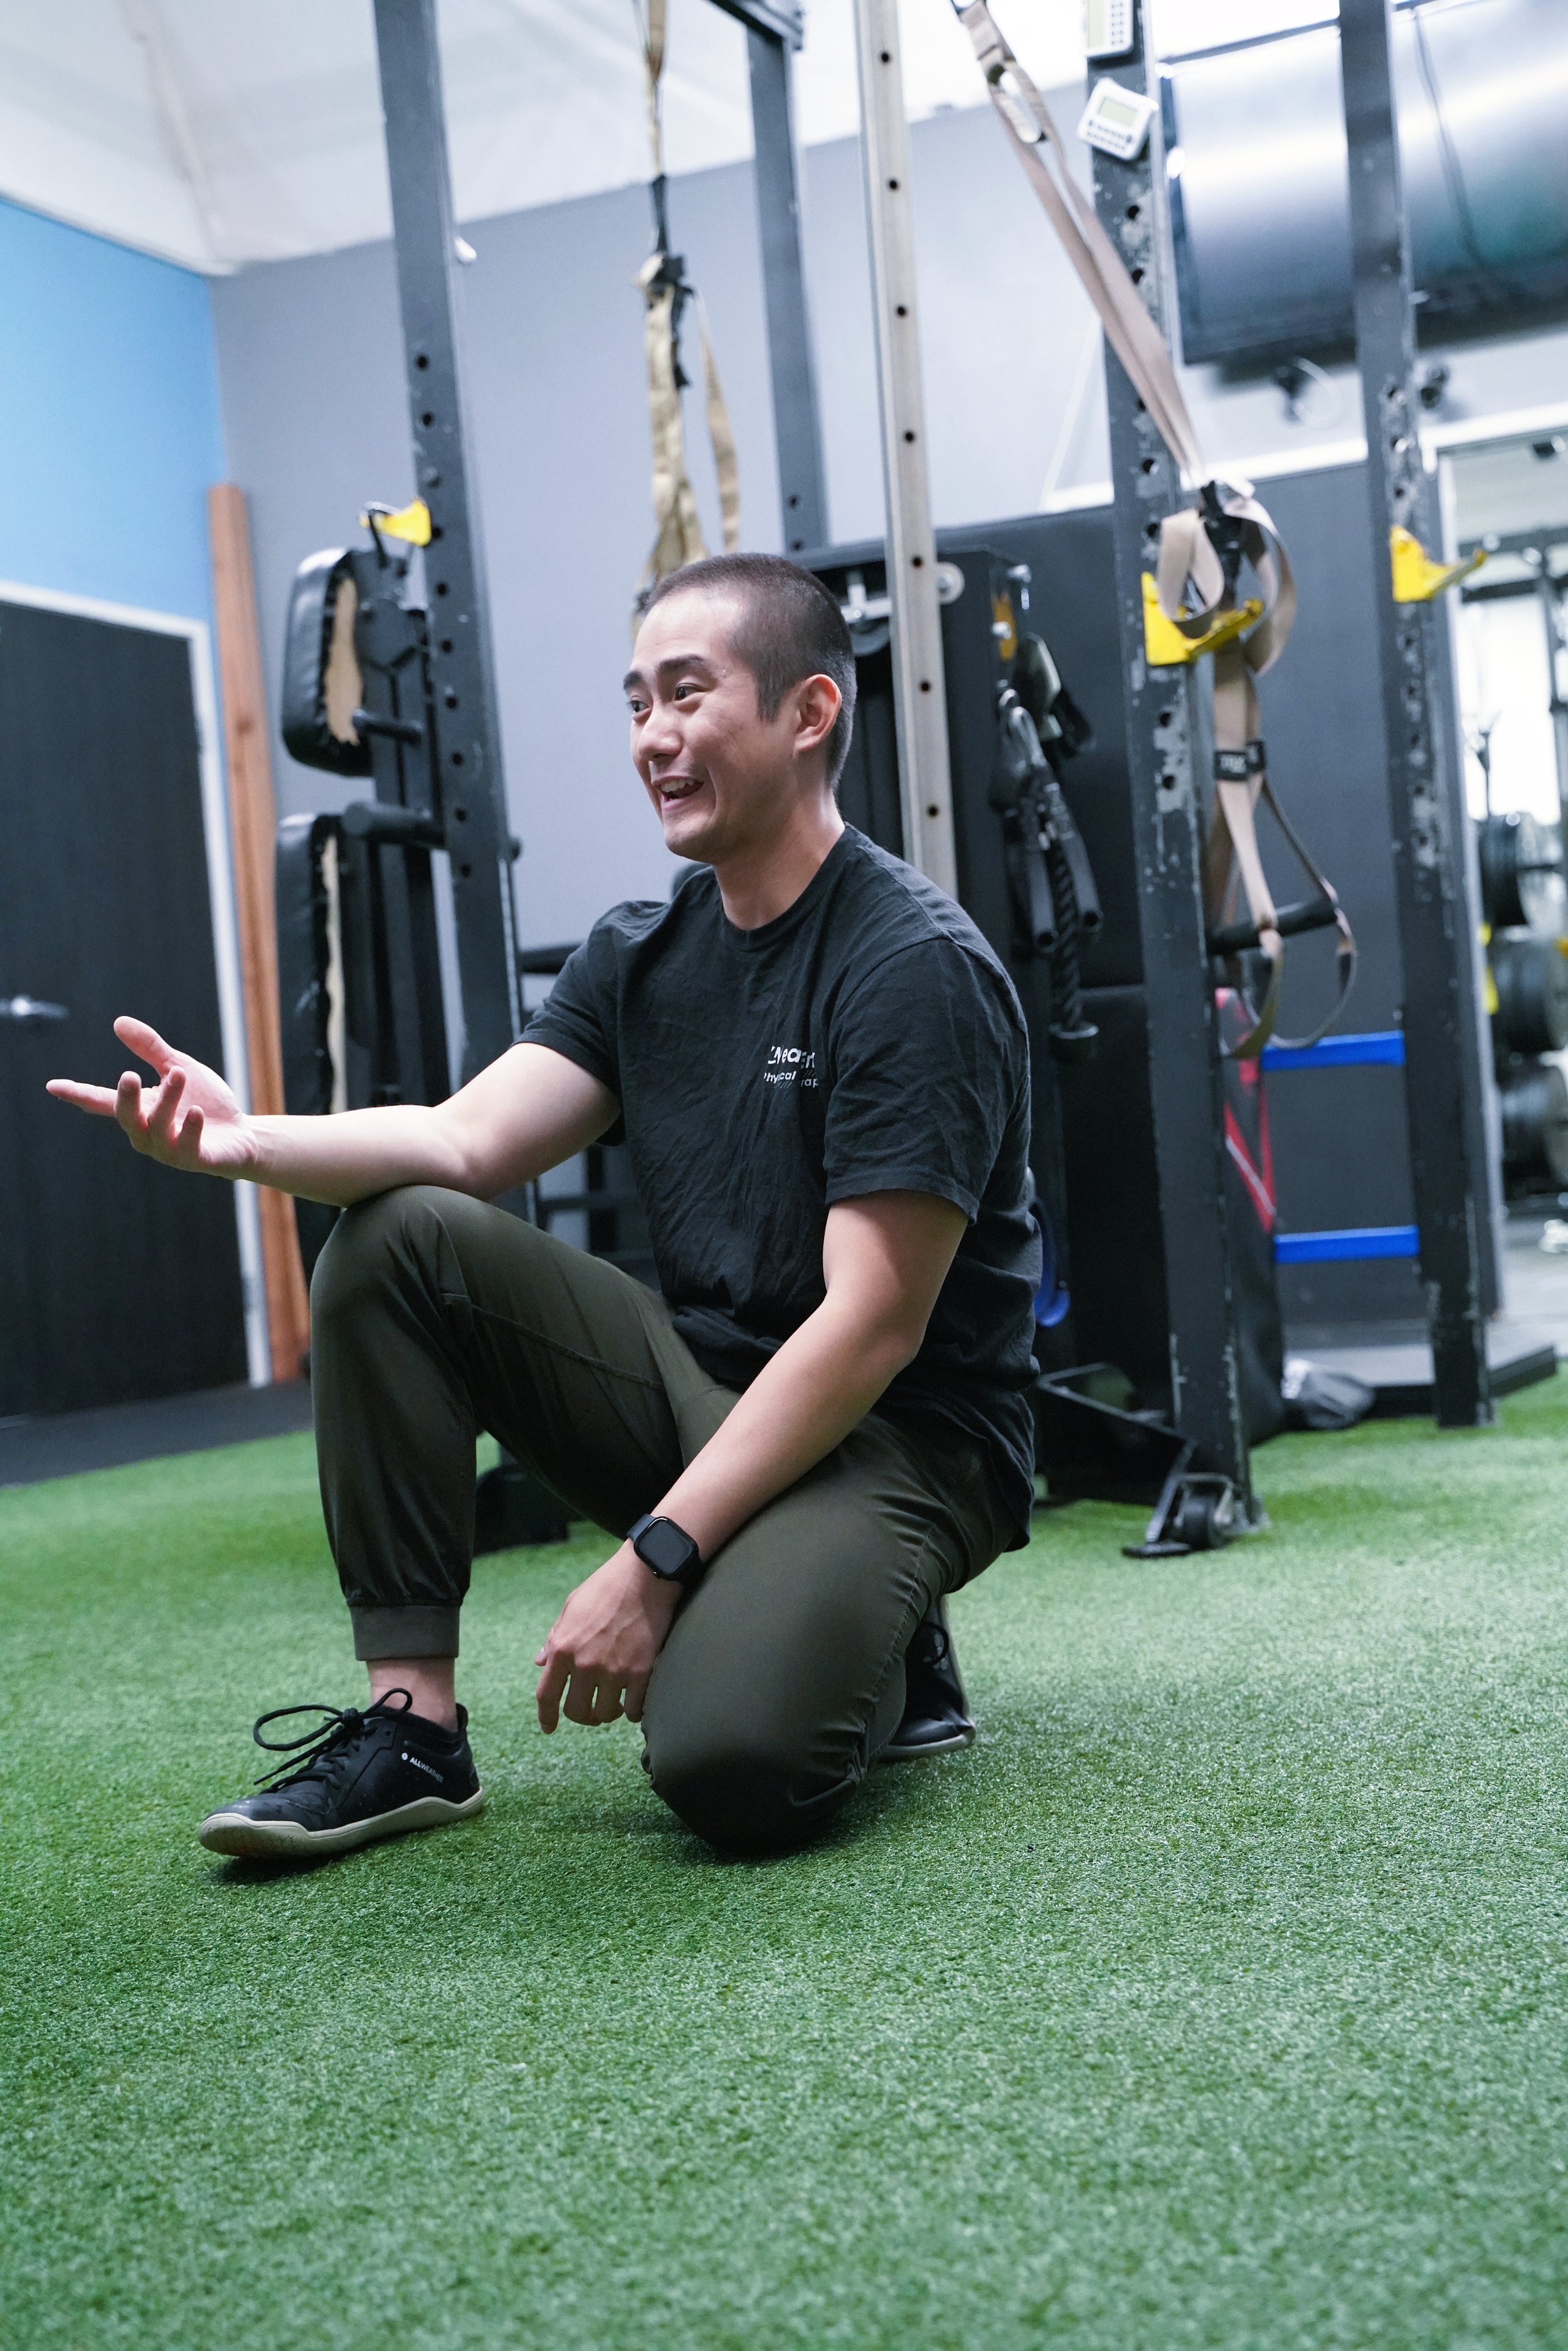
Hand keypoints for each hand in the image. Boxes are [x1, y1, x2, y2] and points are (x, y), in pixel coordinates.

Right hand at [47, 1016, 257, 1178]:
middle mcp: (147, 1132)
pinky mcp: (194, 1160)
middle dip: (125, 1098)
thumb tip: (119, 1021)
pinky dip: (190, 1129)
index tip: (53, 1085)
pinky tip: (196, 1111)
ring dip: (167, 1101)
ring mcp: (168, 1150)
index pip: (101, 1101)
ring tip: (179, 1074)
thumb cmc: (206, 1102)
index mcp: (139, 1109)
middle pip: (126, 1117)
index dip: (77, 1094)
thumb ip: (151, 1049)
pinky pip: (186, 1147)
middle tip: (129, 1074)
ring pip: (156, 1128)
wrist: (242, 1136)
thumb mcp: (179, 1068)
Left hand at [534, 1542, 679, 1731]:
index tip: (549, 1727)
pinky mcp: (641, 1672)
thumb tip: (540, 1662)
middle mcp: (584, 1664)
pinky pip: (634, 1709)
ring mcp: (614, 1670)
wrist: (645, 1576)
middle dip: (582, 1716)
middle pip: (576, 1712)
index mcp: (562, 1648)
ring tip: (614, 1705)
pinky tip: (633, 1705)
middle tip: (591, 1711)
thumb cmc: (605, 1587)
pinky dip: (633, 1711)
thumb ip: (555, 1638)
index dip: (546, 1716)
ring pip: (605, 1714)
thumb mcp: (571, 1607)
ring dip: (608, 1714)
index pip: (546, 1695)